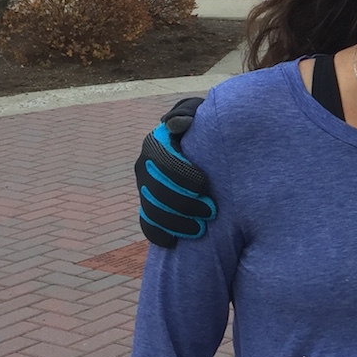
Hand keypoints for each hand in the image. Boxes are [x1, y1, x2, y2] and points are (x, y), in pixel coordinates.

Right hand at [135, 98, 215, 247]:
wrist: (208, 148)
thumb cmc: (209, 129)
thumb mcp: (202, 116)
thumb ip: (189, 114)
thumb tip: (175, 124)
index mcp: (156, 143)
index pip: (160, 160)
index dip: (180, 174)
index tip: (203, 185)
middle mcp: (145, 165)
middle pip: (155, 189)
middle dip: (182, 203)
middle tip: (211, 212)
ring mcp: (145, 187)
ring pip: (151, 209)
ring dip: (174, 222)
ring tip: (200, 230)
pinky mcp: (149, 205)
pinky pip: (147, 223)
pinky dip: (158, 234)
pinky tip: (174, 243)